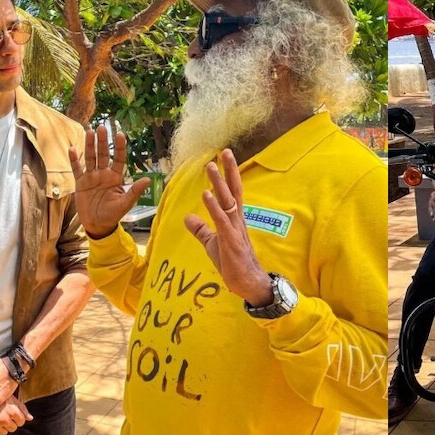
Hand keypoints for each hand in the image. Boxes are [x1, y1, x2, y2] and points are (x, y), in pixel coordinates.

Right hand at [0, 396, 32, 434]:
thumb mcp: (12, 400)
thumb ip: (22, 409)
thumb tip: (30, 418)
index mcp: (13, 412)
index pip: (21, 422)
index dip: (17, 418)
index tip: (11, 412)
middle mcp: (4, 419)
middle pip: (13, 429)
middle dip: (9, 423)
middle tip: (2, 414)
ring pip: (3, 433)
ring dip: (1, 427)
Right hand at [69, 126, 151, 238]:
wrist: (97, 225)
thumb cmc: (113, 215)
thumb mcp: (125, 203)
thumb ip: (135, 191)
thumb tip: (147, 180)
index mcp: (116, 178)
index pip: (119, 159)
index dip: (120, 147)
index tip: (120, 134)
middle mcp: (104, 174)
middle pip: (103, 154)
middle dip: (103, 141)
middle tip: (102, 127)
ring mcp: (91, 177)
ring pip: (90, 157)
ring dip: (89, 145)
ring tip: (89, 131)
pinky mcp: (80, 183)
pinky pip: (77, 169)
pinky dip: (74, 160)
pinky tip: (72, 149)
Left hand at [183, 150, 272, 305]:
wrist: (246, 282)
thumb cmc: (232, 262)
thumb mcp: (212, 243)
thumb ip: (201, 229)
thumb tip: (188, 217)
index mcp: (234, 219)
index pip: (232, 193)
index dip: (229, 175)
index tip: (224, 157)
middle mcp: (237, 221)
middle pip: (233, 191)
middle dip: (229, 171)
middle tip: (224, 152)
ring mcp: (235, 230)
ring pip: (227, 202)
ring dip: (219, 184)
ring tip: (210, 167)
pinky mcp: (231, 242)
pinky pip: (222, 221)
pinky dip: (214, 207)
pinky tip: (206, 195)